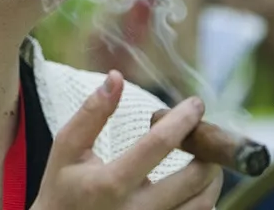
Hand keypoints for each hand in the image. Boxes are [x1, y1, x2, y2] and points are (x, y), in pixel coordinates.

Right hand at [32, 71, 222, 209]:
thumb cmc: (62, 187)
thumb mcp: (67, 148)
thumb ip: (91, 112)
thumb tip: (116, 76)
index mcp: (109, 182)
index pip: (157, 145)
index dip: (182, 120)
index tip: (196, 104)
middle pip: (192, 180)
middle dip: (206, 150)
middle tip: (203, 133)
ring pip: (202, 204)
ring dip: (211, 176)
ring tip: (203, 157)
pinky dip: (202, 199)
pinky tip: (192, 184)